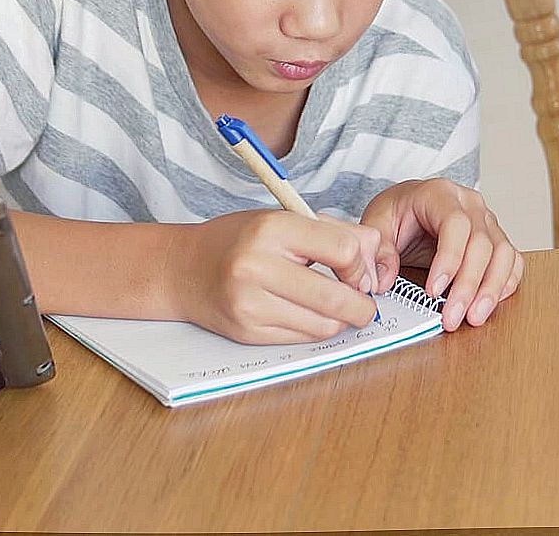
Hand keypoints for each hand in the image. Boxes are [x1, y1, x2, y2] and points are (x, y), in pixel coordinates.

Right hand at [175, 210, 381, 343]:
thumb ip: (333, 231)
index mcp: (271, 228)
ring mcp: (250, 303)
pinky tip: (310, 315)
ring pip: (323, 324)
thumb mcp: (282, 219)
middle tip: (365, 303)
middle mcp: (257, 266)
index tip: (359, 270)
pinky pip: (301, 338)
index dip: (361, 265)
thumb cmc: (238, 240)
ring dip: (340, 320)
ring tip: (337, 307)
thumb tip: (376, 251)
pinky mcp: (247, 332)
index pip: (342, 250)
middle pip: (336, 296)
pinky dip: (315, 329)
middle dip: (362, 305)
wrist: (182, 269)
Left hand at [360, 179, 522, 330]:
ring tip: (474, 317)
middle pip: (482, 243)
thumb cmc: (398, 212)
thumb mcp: (377, 223)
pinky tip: (489, 304)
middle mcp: (470, 204)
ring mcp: (487, 221)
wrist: (410, 206)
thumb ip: (378, 250)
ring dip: (491, 290)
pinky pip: (512, 261)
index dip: (448, 259)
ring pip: (503, 254)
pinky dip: (505, 284)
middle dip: (468, 285)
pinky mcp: (496, 240)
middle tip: (452, 316)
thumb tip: (383, 280)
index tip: (433, 291)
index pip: (455, 224)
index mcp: (440, 194)